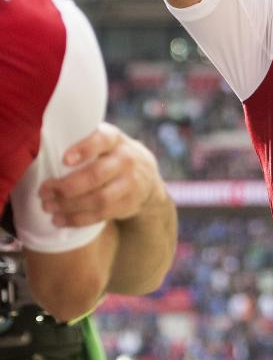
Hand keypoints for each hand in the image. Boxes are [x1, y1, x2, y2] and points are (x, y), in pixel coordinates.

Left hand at [38, 123, 162, 226]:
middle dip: (65, 187)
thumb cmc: (111, 156)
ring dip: (69, 206)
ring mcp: (131, 182)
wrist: (146, 176)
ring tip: (49, 207)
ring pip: (98, 198)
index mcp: (115, 139)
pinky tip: (61, 220)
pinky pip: (101, 214)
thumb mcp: (105, 143)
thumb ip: (83, 143)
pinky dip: (77, 219)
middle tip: (44, 192)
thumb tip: (39, 147)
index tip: (64, 160)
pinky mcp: (129, 203)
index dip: (84, 149)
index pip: (102, 140)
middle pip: (95, 175)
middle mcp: (126, 159)